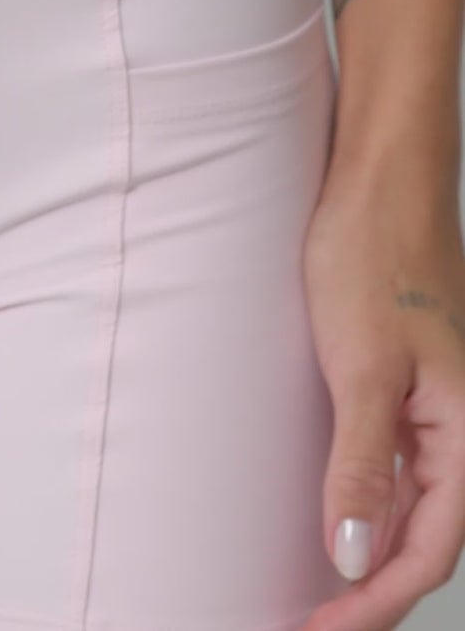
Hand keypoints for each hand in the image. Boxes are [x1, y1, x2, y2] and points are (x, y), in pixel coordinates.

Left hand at [301, 175, 464, 627]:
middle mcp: (462, 432)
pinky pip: (397, 469)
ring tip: (318, 594)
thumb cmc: (374, 254)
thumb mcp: (361, 368)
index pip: (429, 552)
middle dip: (373, 592)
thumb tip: (353, 562)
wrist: (379, 175)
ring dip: (371, 556)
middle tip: (310, 624)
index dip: (376, 601)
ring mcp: (437, 411)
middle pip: (425, 541)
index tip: (320, 630)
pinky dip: (368, 508)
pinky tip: (335, 524)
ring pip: (412, 510)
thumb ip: (361, 469)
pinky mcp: (407, 388)